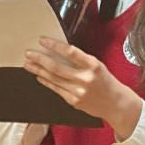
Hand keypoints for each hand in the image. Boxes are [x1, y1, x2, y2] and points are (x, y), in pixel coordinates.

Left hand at [24, 37, 142, 138]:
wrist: (115, 104)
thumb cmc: (106, 82)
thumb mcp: (97, 66)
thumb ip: (80, 60)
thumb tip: (58, 53)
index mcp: (92, 65)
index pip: (70, 52)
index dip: (54, 45)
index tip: (43, 41)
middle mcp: (85, 78)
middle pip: (56, 67)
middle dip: (40, 59)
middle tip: (29, 54)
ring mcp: (78, 91)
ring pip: (53, 79)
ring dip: (38, 70)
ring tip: (28, 64)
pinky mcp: (74, 101)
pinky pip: (56, 89)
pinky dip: (46, 82)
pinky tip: (39, 77)